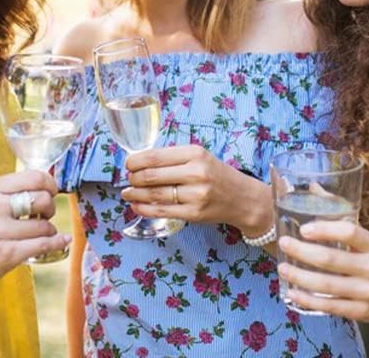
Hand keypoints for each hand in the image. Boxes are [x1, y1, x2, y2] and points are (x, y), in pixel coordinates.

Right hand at [0, 168, 70, 292]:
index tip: (52, 192)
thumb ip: (12, 192)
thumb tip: (48, 188)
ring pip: (43, 226)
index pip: (34, 177)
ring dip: (50, 230)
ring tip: (42, 233)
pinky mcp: (3, 255)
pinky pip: (41, 245)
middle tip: (44, 216)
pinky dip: (56, 243)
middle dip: (50, 208)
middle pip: (42, 200)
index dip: (50, 184)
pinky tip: (61, 241)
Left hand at [122, 145, 270, 232]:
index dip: (136, 161)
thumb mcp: (199, 157)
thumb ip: (174, 158)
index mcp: (195, 153)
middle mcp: (196, 173)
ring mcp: (195, 195)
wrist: (242, 198)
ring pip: (155, 194)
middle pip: (152, 176)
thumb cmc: (215, 174)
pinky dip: (145, 208)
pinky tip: (137, 205)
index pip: (155, 156)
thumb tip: (140, 162)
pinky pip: (162, 211)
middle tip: (127, 178)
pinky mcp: (194, 214)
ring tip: (127, 193)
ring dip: (135, 194)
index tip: (128, 163)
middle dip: (133, 178)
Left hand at [277, 220, 368, 322]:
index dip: (326, 230)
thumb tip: (313, 187)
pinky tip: (293, 292)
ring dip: (301, 277)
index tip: (303, 229)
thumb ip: (338, 215)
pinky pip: (330, 306)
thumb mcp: (364, 238)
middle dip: (303, 252)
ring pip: (328, 285)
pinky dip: (309, 300)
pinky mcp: (359, 312)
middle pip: (332, 260)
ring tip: (282, 268)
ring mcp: (366, 292)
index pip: (350, 233)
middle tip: (284, 243)